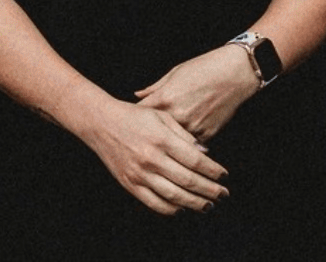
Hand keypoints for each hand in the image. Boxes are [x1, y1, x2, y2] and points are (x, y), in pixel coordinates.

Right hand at [73, 95, 228, 215]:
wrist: (101, 123)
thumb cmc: (133, 116)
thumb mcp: (161, 116)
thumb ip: (183, 134)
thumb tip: (205, 152)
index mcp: (161, 139)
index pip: (195, 160)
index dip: (213, 170)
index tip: (224, 176)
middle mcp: (151, 158)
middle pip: (188, 180)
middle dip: (210, 190)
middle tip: (223, 194)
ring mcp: (140, 173)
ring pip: (174, 195)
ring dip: (194, 203)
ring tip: (208, 205)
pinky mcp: (130, 184)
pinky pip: (154, 203)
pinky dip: (171, 209)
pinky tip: (182, 207)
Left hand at [134, 45, 258, 141]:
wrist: (235, 73)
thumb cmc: (204, 68)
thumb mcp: (175, 73)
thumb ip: (155, 88)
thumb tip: (138, 95)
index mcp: (165, 97)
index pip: (140, 114)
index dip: (134, 119)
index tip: (130, 123)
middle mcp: (177, 115)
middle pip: (154, 133)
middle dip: (148, 135)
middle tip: (143, 138)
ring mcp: (193, 127)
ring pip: (173, 143)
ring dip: (167, 143)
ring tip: (161, 144)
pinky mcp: (207, 135)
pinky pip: (190, 145)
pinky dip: (185, 144)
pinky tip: (182, 143)